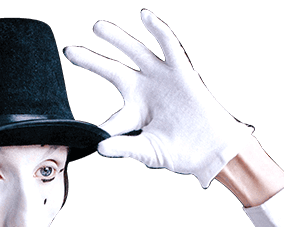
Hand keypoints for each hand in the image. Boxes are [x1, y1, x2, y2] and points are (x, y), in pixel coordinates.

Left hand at [65, 9, 253, 187]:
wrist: (212, 150)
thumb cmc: (182, 152)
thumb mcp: (148, 151)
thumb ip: (124, 147)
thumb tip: (99, 147)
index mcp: (136, 114)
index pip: (113, 118)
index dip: (103, 127)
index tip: (86, 134)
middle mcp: (145, 92)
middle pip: (114, 72)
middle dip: (93, 61)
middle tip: (70, 52)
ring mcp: (162, 80)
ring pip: (136, 53)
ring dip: (117, 39)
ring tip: (98, 28)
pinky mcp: (181, 73)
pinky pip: (170, 47)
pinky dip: (159, 31)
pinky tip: (146, 17)